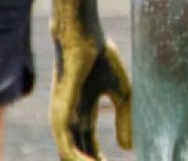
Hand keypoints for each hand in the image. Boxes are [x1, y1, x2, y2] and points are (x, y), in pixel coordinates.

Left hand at [50, 27, 132, 160]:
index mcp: (82, 114)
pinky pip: (66, 149)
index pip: (88, 147)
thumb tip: (128, 149)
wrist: (82, 38)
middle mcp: (69, 121)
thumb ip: (125, 119)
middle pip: (78, 155)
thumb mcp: (121, 93)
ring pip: (69, 157)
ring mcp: (62, 121)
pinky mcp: (60, 118)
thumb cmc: (101, 58)